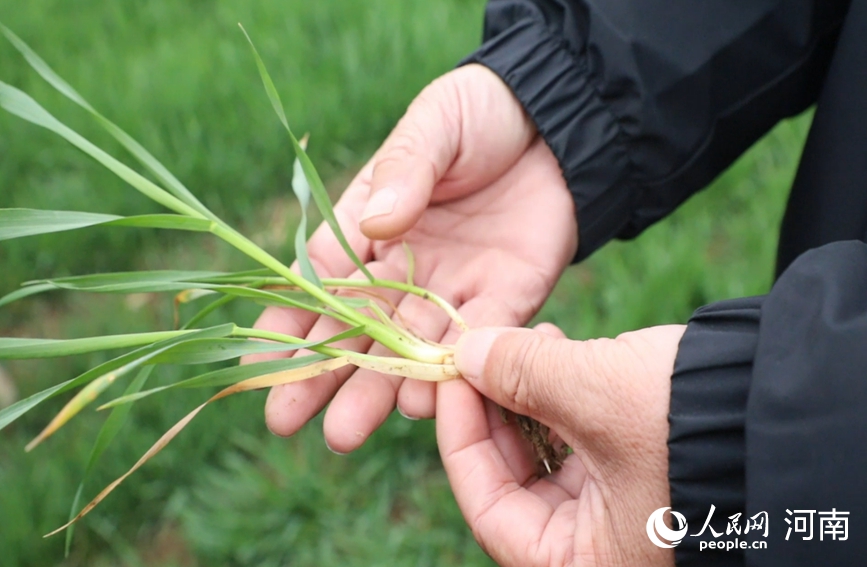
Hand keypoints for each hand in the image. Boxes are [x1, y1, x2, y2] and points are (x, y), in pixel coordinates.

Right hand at [247, 64, 578, 451]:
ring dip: (378, 389)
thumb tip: (377, 225)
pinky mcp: (508, 296)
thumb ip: (404, 172)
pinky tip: (420, 404)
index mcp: (371, 227)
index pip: (320, 281)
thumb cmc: (477, 115)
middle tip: (284, 420)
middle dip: (321, 375)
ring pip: (411, 347)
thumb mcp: (432, 127)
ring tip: (344, 431)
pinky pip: (477, 339)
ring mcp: (454, 287)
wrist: (555, 122)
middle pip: (358, 328)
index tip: (260, 364)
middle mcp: (405, 269)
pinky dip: (451, 370)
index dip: (289, 321)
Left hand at [438, 322, 685, 565]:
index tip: (450, 378)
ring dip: (524, 394)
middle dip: (493, 408)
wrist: (795, 405)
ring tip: (523, 340)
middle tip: (480, 352)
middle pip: (512, 479)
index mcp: (584, 565)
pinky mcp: (639, 473)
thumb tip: (466, 352)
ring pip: (543, 454)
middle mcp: (600, 547)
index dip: (460, 436)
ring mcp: (621, 510)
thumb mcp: (598, 395)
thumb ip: (521, 374)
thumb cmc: (702, 424)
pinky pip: (578, 439)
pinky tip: (552, 349)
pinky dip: (558, 396)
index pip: (488, 508)